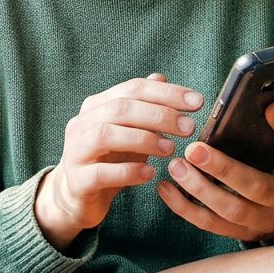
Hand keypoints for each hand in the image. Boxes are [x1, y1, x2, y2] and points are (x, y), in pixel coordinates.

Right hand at [36, 74, 202, 250]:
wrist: (76, 195)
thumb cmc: (107, 159)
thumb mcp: (127, 130)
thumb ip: (142, 105)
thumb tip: (161, 76)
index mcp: (96, 106)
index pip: (133, 88)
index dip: (166, 92)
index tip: (197, 101)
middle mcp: (81, 123)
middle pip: (121, 108)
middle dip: (159, 114)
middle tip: (189, 126)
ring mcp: (76, 151)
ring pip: (106, 135)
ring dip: (144, 139)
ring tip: (170, 149)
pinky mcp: (77, 180)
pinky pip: (102, 173)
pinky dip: (128, 172)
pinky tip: (149, 174)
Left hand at [156, 100, 273, 242]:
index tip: (272, 107)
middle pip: (256, 187)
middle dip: (224, 169)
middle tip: (194, 149)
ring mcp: (262, 220)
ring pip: (230, 210)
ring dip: (199, 189)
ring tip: (176, 167)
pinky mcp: (240, 232)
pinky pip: (210, 224)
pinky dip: (184, 208)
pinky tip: (166, 188)